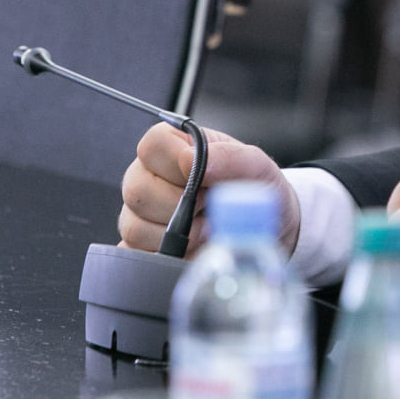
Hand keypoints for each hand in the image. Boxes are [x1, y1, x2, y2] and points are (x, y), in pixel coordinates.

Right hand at [118, 122, 300, 258]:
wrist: (264, 234)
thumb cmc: (257, 193)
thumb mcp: (257, 167)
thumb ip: (229, 157)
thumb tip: (189, 160)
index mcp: (175, 146)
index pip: (152, 145)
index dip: (176, 164)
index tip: (205, 178)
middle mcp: (150, 176)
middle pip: (137, 188)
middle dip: (180, 204)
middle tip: (209, 206)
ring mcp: (141, 212)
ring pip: (134, 224)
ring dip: (179, 232)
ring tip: (206, 226)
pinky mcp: (140, 245)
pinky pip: (136, 252)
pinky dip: (168, 254)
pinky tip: (193, 245)